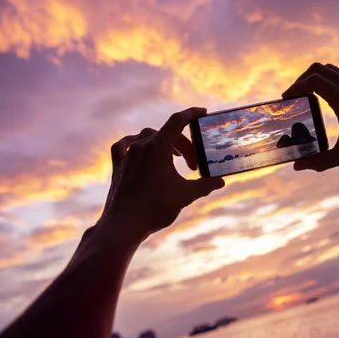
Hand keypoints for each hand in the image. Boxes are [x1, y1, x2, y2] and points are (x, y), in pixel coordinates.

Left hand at [98, 107, 224, 240]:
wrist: (124, 225)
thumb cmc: (156, 208)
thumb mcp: (186, 195)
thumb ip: (205, 185)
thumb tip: (220, 181)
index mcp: (158, 147)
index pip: (178, 121)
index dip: (192, 114)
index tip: (202, 112)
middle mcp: (141, 146)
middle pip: (166, 134)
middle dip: (183, 146)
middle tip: (193, 164)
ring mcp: (127, 155)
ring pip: (147, 137)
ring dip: (163, 143)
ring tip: (173, 158)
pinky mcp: (118, 166)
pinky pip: (123, 146)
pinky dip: (133, 143)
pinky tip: (137, 147)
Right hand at [282, 63, 338, 170]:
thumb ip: (320, 161)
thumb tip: (298, 167)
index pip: (313, 80)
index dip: (295, 86)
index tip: (287, 98)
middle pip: (319, 68)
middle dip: (302, 79)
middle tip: (295, 95)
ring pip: (332, 68)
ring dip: (317, 76)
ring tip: (309, 93)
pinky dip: (331, 77)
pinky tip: (330, 95)